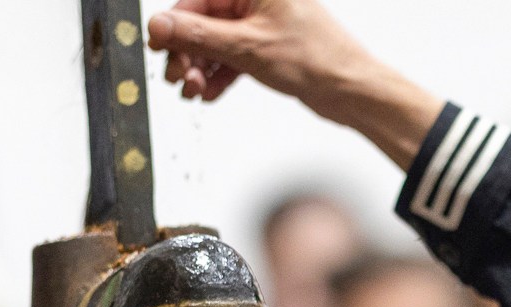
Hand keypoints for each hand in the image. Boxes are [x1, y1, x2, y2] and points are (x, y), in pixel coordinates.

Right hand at [147, 0, 440, 165]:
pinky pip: (230, 58)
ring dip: (200, 67)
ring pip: (214, 43)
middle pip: (202, 22)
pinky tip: (209, 93)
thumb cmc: (318, 59)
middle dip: (187, 51)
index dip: (173, 25)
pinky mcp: (266, 48)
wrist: (352, 91)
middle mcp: (256, 1)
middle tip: (180, 77)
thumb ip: (200, 35)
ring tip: (195, 90)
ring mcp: (261, 24)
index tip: (158, 47)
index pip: (197, 0)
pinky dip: (218, 76)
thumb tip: (160, 25)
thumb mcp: (248, 47)